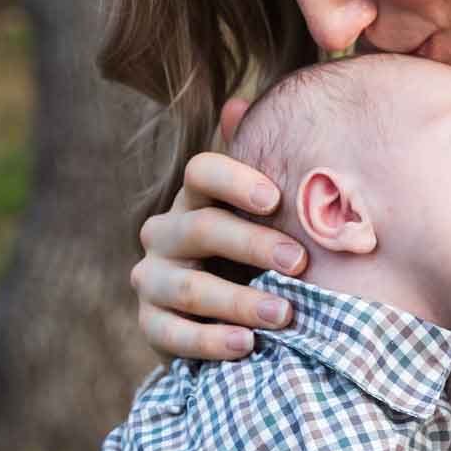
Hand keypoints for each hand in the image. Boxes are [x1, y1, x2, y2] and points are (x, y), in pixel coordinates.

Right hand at [131, 96, 308, 361]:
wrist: (225, 314)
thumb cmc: (255, 253)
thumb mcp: (263, 213)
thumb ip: (263, 168)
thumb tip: (238, 104)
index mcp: (196, 197)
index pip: (201, 171)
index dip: (235, 180)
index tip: (276, 199)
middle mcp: (165, 233)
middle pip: (201, 228)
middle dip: (252, 244)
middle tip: (299, 262)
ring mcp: (153, 280)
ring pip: (189, 287)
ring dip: (239, 301)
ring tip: (285, 314)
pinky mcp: (151, 324)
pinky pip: (174, 335)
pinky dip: (211, 342)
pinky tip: (248, 345)